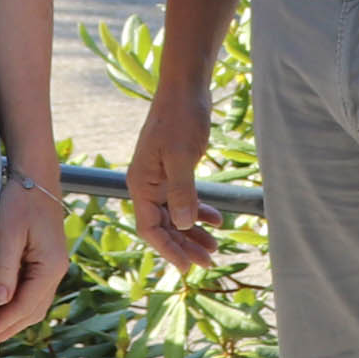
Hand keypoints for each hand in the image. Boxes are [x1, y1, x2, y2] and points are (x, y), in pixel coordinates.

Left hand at [0, 169, 70, 351]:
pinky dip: (17, 307)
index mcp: (51, 267)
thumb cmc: (20, 202)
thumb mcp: (8, 234)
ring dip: (13, 321)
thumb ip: (4, 269)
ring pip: (34, 305)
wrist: (36, 179)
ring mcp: (54, 268)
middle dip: (7, 329)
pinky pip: (33, 293)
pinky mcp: (46, 263)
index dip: (2, 324)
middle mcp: (56, 271)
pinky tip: (0, 310)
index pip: (25, 306)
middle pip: (33, 311)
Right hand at [124, 91, 218, 271]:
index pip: (150, 228)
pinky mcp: (174, 171)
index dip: (168, 250)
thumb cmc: (180, 118)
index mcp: (141, 184)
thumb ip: (182, 191)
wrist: (185, 90)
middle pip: (163, 226)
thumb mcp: (182, 155)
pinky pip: (184, 200)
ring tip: (215, 248)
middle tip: (209, 262)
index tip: (188, 267)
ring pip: (175, 216)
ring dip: (193, 233)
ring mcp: (160, 179)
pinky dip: (199, 211)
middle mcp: (147, 185)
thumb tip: (184, 224)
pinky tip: (217, 220)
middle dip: (184, 246)